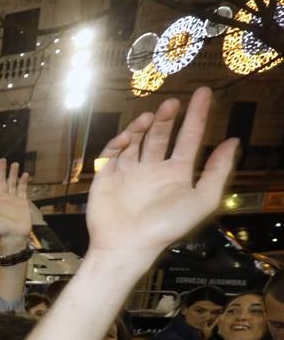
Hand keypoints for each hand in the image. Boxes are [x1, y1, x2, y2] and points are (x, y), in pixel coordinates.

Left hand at [0, 160, 32, 254]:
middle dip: (1, 171)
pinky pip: (22, 190)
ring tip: (14, 164)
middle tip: (2, 160)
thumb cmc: (0, 231)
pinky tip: (25, 174)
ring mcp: (12, 200)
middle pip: (1, 182)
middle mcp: (2, 199)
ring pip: (12, 183)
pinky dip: (23, 182)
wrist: (14, 237)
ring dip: (13, 174)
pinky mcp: (22, 203)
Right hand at [87, 87, 236, 259]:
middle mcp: (153, 170)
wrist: (127, 244)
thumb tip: (233, 142)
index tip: (203, 94)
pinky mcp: (107, 176)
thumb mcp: (202, 199)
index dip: (197, 116)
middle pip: (162, 135)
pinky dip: (119, 142)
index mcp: (176, 174)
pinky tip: (127, 138)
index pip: (189, 139)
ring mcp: (129, 172)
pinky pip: (111, 152)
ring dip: (143, 126)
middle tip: (173, 103)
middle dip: (168, 118)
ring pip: (137, 140)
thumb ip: (218, 170)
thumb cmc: (165, 226)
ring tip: (151, 116)